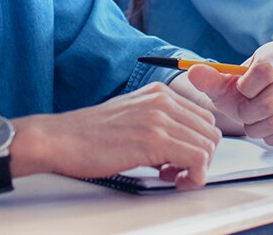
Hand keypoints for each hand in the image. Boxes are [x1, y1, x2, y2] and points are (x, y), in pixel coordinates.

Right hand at [18, 82, 220, 188]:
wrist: (61, 139)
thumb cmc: (90, 134)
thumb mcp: (130, 115)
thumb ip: (157, 121)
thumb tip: (182, 143)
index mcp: (157, 92)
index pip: (203, 118)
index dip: (197, 143)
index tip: (179, 158)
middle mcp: (161, 100)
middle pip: (210, 132)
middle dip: (200, 157)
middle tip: (175, 170)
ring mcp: (158, 118)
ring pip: (207, 147)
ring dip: (195, 169)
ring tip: (169, 175)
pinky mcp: (154, 140)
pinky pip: (198, 161)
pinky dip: (192, 178)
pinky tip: (170, 179)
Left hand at [182, 41, 272, 144]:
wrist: (255, 103)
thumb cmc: (240, 90)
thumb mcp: (221, 82)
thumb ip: (207, 77)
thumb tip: (193, 71)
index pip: (264, 70)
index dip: (246, 87)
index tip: (240, 90)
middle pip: (270, 101)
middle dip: (248, 113)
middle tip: (243, 112)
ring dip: (258, 127)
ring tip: (253, 121)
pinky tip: (267, 131)